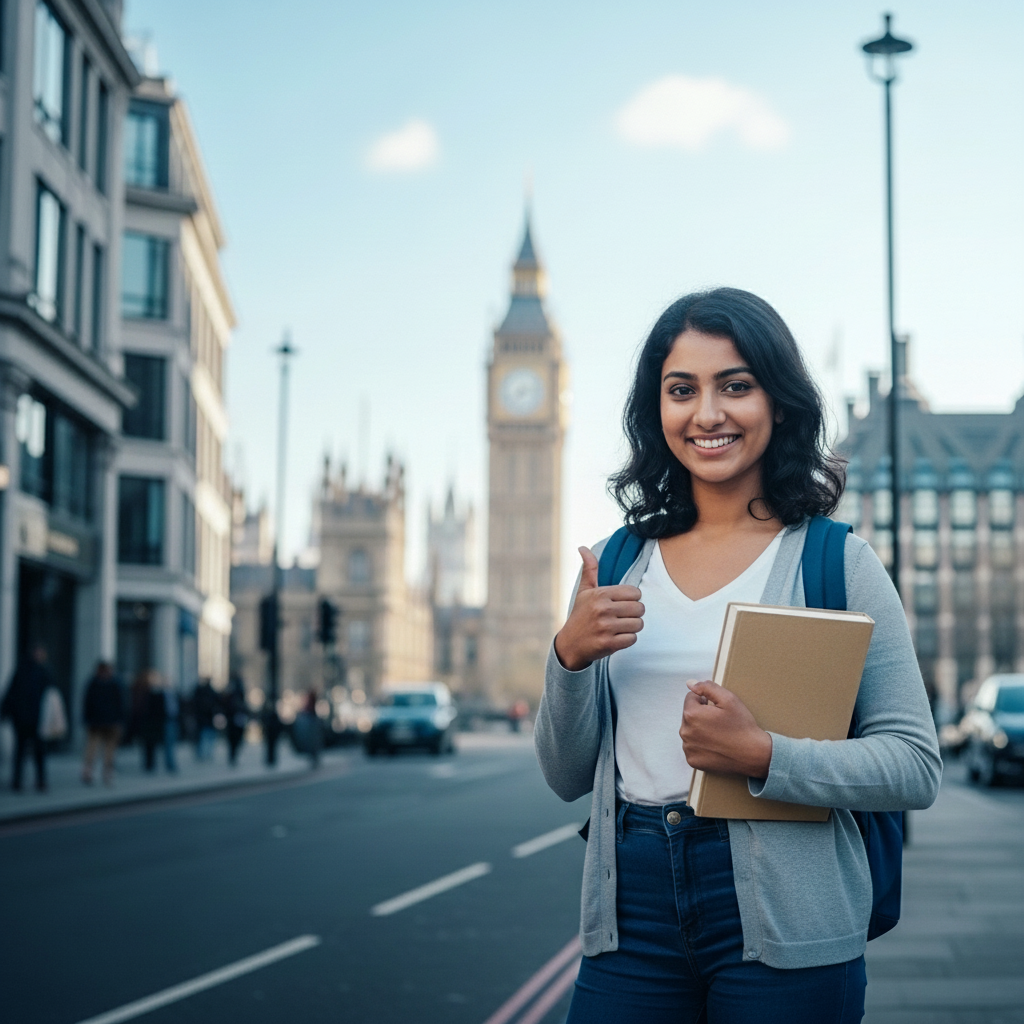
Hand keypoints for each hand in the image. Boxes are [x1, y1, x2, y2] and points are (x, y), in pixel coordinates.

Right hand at [553, 547, 644, 670]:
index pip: (635, 593)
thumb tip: (582, 547)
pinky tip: (616, 637)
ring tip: (619, 627)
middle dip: (633, 614)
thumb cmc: (580, 615)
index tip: (620, 604)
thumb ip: (589, 569)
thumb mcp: (584, 591)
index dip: (631, 599)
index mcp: (600, 594)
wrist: (570, 644)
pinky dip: (627, 639)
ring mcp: (606, 627)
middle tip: (621, 617)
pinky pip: (633, 638)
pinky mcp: (609, 643)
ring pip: (639, 624)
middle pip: (640, 608)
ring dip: (632, 627)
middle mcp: (603, 609)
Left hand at [679, 680, 772, 777]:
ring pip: (690, 731)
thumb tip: (690, 684)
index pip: (691, 698)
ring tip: (719, 734)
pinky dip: (701, 745)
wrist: (753, 754)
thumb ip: (707, 687)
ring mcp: (688, 748)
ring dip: (700, 730)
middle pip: (689, 715)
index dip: (706, 700)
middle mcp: (685, 732)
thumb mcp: (729, 699)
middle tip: (720, 723)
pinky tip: (716, 745)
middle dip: (701, 715)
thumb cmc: (742, 726)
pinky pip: (692, 747)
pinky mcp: (693, 760)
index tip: (718, 710)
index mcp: (691, 714)